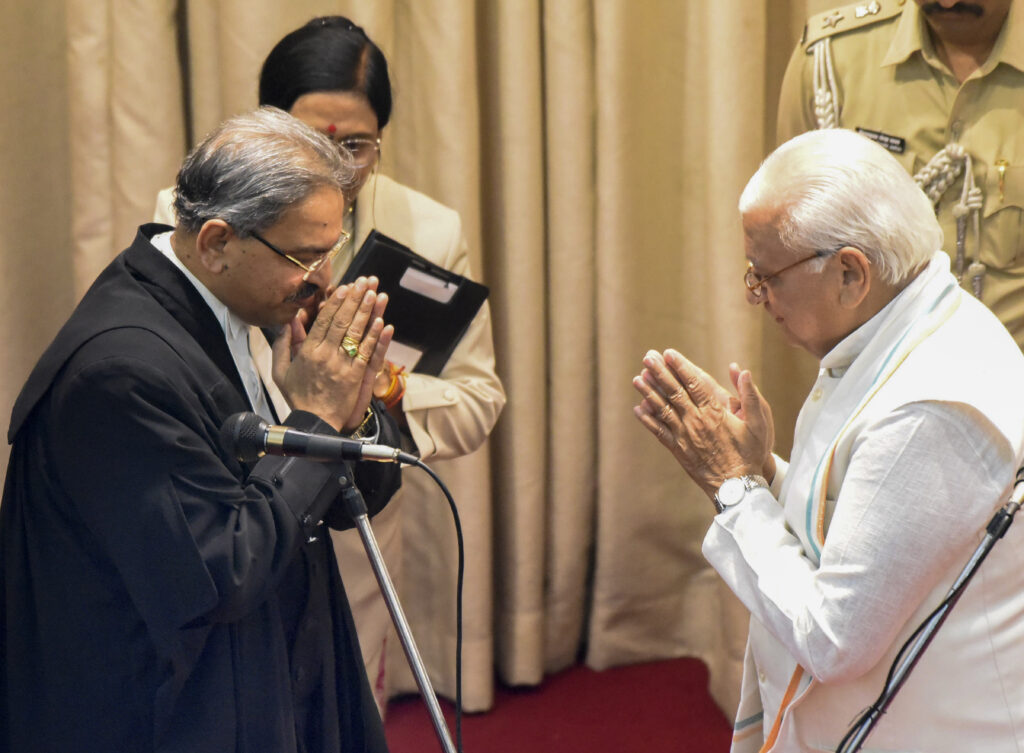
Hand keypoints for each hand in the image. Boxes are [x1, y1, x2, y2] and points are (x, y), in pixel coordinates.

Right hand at [272, 276, 393, 431]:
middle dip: (355, 299)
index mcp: (308, 352)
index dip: (337, 302)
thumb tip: (289, 322)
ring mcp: (342, 365)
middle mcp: (326, 355)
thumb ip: (283, 345)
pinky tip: (381, 321)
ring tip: (375, 293)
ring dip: (366, 311)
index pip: (324, 321)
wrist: (314, 423)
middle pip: (343, 321)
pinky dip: (374, 336)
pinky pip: (367, 352)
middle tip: (365, 282)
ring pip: (356, 333)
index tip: (345, 287)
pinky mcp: (356, 376)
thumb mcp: (280, 371)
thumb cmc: (298, 397)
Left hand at [632, 349, 774, 497]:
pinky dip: (648, 420)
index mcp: (715, 412)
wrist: (735, 486)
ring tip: (637, 378)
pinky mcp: (677, 449)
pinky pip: (659, 432)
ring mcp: (684, 435)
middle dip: (660, 373)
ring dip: (648, 392)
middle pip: (674, 392)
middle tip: (647, 357)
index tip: (669, 353)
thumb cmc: (750, 453)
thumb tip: (744, 371)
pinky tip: (638, 408)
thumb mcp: (759, 423)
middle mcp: (696, 421)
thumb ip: (751, 396)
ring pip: (663, 409)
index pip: (694, 383)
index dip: (681, 367)